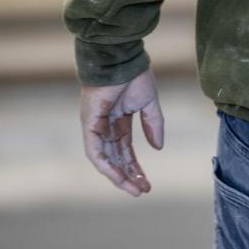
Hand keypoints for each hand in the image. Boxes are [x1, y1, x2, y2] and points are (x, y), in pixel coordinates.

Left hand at [80, 68, 164, 196]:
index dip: (136, 168)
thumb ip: (153, 125)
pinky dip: (105, 164)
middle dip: (129, 176)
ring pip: (104, 158)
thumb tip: (158, 148)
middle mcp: (105, 126)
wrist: (122, 58)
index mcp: (118, 121)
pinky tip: (118, 176)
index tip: (147, 184)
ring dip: (118, 175)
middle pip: (116, 158)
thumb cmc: (133, 75)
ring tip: (133, 189)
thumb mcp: (148, 104)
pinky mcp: (89, 123)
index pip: (126, 151)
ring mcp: (95, 125)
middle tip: (142, 191)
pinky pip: (94, 150)